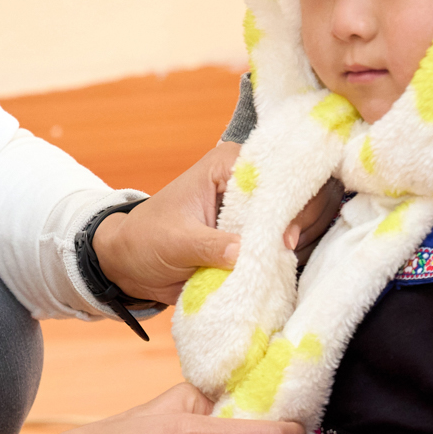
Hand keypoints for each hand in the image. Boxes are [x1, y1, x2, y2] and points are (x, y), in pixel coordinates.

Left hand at [94, 148, 349, 304]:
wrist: (131, 264)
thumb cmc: (146, 240)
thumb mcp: (175, 242)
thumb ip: (210, 246)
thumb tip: (243, 253)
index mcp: (228, 165)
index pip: (279, 170)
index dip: (291, 201)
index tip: (284, 236)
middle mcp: (248, 181)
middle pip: (301, 193)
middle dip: (300, 223)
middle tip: (284, 250)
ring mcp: (256, 209)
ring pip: (300, 219)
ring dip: (295, 243)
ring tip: (278, 261)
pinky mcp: (257, 234)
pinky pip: (286, 242)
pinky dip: (287, 257)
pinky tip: (279, 268)